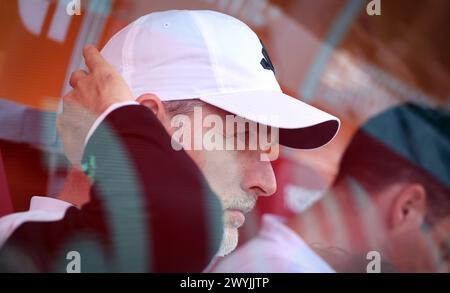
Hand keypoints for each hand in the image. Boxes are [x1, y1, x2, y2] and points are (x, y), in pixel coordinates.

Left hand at [57, 45, 133, 166]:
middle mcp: (85, 83)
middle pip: (77, 76)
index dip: (90, 53)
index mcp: (103, 74)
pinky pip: (67, 116)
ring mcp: (74, 99)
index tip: (88, 50)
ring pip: (71, 96)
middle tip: (89, 90)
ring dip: (78, 102)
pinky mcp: (67, 116)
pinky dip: (73, 120)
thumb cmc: (126, 114)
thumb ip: (139, 97)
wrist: (114, 129)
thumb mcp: (136, 99)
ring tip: (88, 113)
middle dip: (82, 81)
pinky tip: (82, 126)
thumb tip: (150, 102)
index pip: (92, 56)